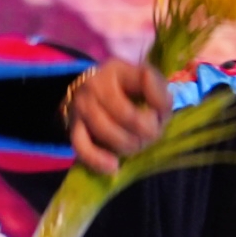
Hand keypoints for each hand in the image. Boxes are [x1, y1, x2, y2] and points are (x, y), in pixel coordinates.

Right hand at [65, 60, 169, 175]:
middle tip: (152, 135)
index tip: (163, 114)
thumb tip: (159, 108)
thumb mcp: (146, 82)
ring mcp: (81, 106)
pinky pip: (81, 146)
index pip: (145, 84)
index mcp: (118, 69)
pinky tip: (113, 167)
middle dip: (147, 132)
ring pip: (106, 132)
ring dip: (128, 145)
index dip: (161, 104)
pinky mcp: (72, 126)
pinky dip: (97, 159)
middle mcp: (94, 85)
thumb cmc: (127, 90)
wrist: (91, 93)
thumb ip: (159, 92)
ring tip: (137, 146)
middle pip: (127, 115)